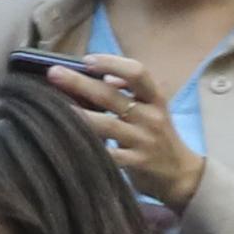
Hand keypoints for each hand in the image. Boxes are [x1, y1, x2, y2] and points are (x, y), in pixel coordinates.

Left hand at [42, 53, 203, 207]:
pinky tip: (65, 142)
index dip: (112, 63)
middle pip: (112, 96)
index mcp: (155, 99)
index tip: (87, 59)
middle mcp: (150, 116)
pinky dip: (87, 148)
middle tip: (53, 72)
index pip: (137, 72)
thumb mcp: (154, 109)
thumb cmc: (159, 136)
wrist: (180, 174)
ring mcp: (143, 141)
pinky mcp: (135, 164)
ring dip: (78, 114)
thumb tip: (105, 77)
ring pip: (106, 125)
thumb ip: (132, 92)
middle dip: (80, 82)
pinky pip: (108, 155)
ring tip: (53, 106)